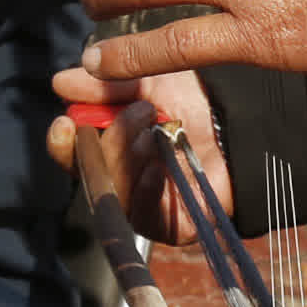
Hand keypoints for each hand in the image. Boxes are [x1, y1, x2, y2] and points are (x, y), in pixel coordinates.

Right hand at [49, 66, 228, 244]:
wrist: (247, 121)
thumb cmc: (201, 99)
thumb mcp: (148, 80)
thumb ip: (105, 84)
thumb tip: (59, 82)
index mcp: (116, 145)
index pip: (74, 154)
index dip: (62, 143)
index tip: (63, 122)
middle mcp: (126, 177)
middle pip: (90, 174)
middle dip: (110, 139)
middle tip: (142, 111)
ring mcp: (147, 204)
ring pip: (113, 191)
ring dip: (130, 155)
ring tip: (159, 129)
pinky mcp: (170, 226)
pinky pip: (142, 214)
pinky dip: (147, 186)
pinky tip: (159, 165)